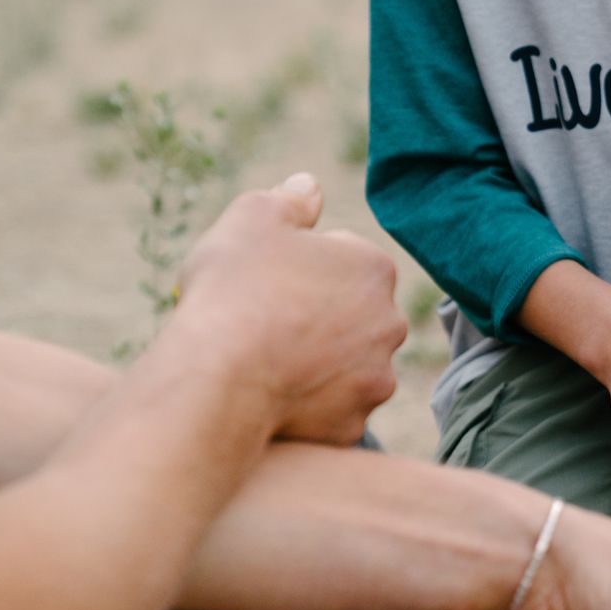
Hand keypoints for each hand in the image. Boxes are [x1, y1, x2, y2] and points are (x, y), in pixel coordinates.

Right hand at [177, 174, 405, 444]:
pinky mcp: (354, 424)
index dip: (300, 267)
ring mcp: (376, 379)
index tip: (267, 279)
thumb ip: (289, 199)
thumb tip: (309, 185)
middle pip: (352, 315)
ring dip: (318, 362)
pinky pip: (332, 410)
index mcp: (375, 269)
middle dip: (319, 315)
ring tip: (266, 361)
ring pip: (347, 365)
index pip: (344, 259)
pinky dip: (308, 406)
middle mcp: (391, 324)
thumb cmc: (235, 288)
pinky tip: (273, 397)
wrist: (220, 375)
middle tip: (266, 321)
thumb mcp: (253, 218)